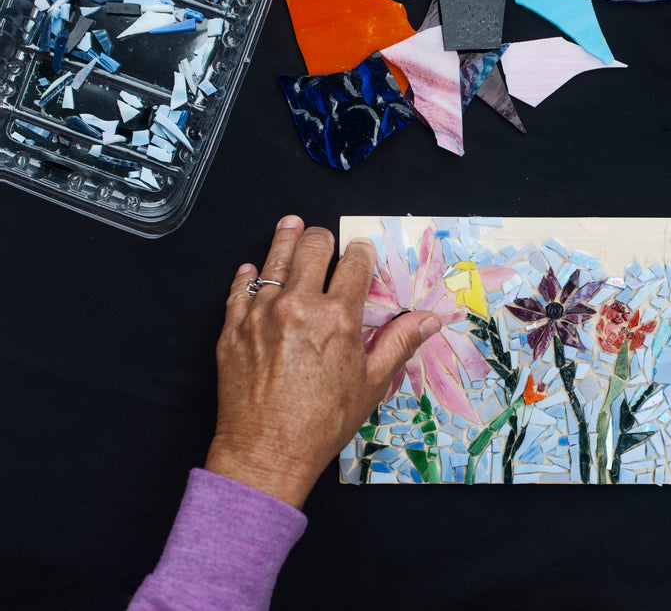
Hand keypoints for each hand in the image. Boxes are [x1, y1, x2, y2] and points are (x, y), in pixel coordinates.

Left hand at [206, 215, 440, 507]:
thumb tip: (431, 319)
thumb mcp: (372, 384)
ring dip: (285, 238)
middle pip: (312, 248)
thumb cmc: (324, 423)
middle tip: (324, 239)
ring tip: (290, 224)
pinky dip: (249, 276)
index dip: (361, 251)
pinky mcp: (232, 328)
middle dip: (322, 238)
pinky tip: (254, 270)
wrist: (266, 452)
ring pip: (273, 259)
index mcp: (338, 317)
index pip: (354, 264)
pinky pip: (239, 289)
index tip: (361, 251)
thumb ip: (400, 342)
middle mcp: (298, 306)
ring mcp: (260, 314)